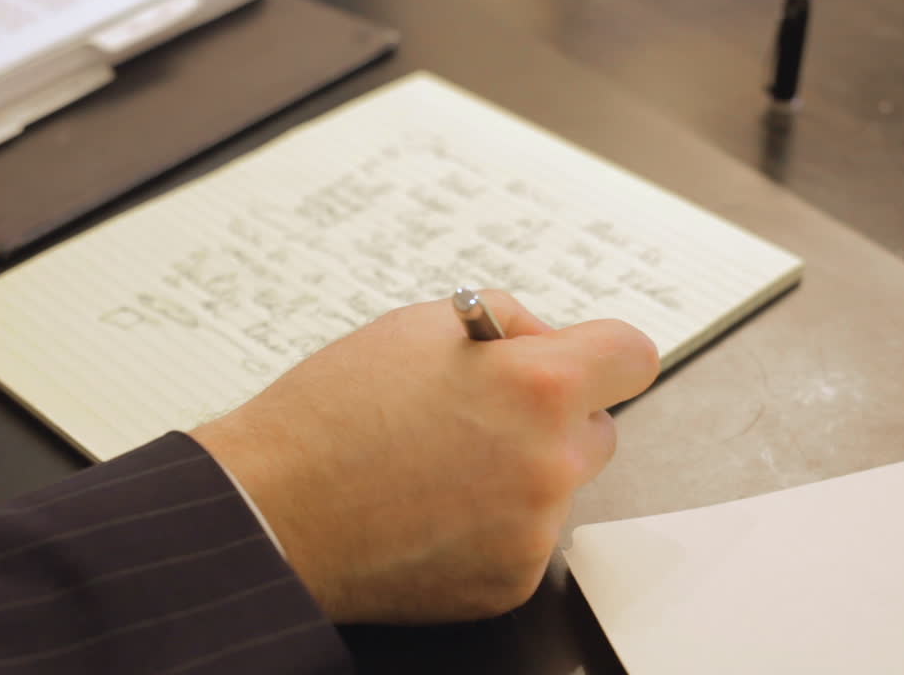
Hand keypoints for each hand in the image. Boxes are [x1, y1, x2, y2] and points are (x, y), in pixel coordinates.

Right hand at [191, 291, 658, 623]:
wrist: (272, 509)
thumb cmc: (329, 413)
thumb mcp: (415, 324)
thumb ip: (504, 321)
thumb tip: (546, 341)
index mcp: (538, 387)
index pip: (632, 354)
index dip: (599, 351)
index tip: (575, 361)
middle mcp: (550, 463)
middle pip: (599, 428)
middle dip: (552, 416)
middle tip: (477, 415)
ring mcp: (533, 532)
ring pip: (557, 488)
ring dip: (519, 474)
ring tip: (436, 467)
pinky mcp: (510, 583)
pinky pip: (524, 540)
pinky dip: (490, 527)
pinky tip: (428, 512)